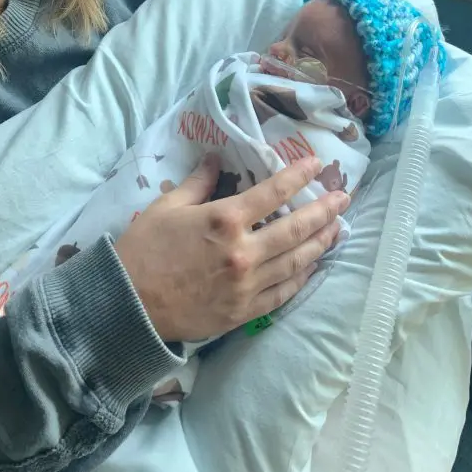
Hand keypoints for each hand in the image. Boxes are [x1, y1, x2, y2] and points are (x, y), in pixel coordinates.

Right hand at [114, 153, 348, 342]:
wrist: (128, 305)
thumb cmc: (143, 250)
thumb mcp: (166, 206)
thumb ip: (198, 183)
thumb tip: (216, 160)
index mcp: (224, 220)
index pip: (273, 192)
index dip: (298, 175)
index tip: (316, 164)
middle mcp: (243, 251)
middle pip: (295, 227)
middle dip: (324, 210)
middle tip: (344, 198)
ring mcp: (247, 284)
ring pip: (296, 260)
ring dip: (320, 241)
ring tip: (338, 228)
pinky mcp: (244, 311)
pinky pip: (283, 292)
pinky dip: (302, 277)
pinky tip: (313, 265)